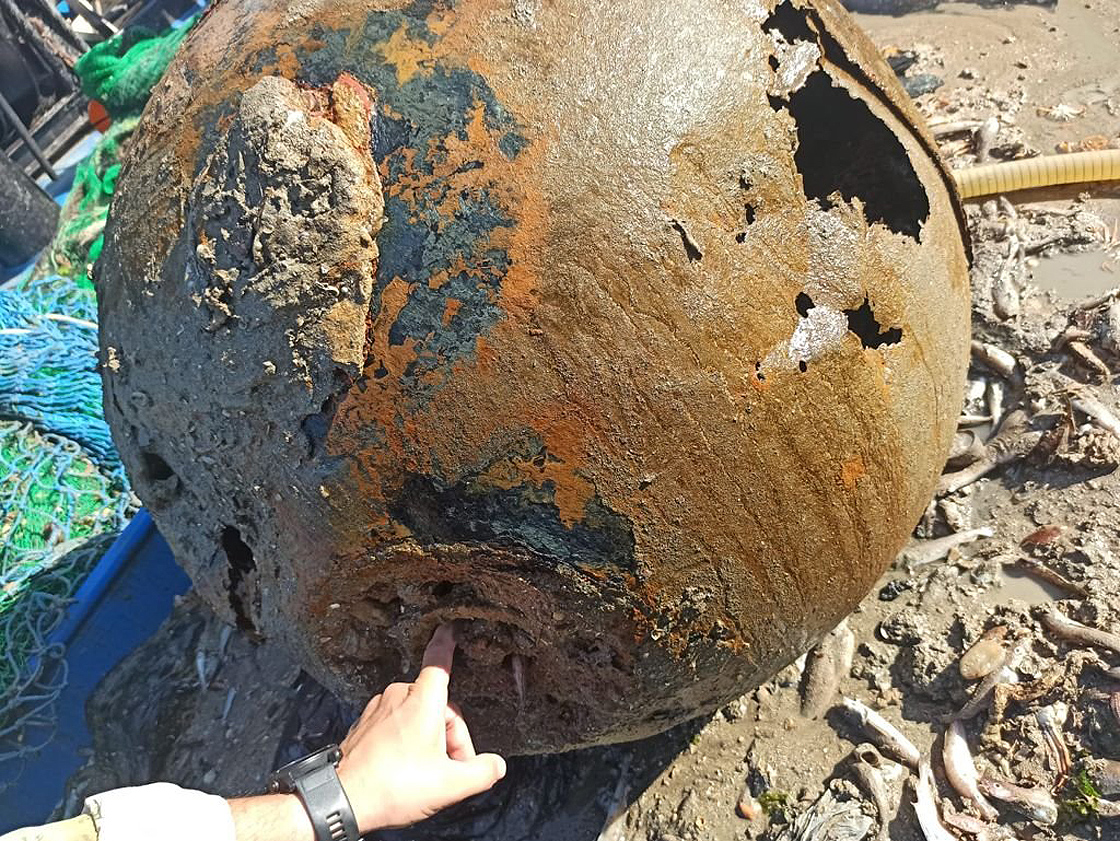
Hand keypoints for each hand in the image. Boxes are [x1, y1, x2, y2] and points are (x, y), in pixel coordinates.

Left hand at [336, 624, 506, 832]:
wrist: (342, 800)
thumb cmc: (392, 787)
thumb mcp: (450, 785)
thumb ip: (482, 772)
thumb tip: (496, 766)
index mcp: (422, 701)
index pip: (439, 660)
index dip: (448, 642)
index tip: (450, 628)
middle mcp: (398, 697)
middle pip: (438, 705)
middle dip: (450, 736)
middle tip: (450, 768)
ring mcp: (378, 709)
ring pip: (416, 716)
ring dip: (428, 740)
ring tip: (424, 774)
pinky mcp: (364, 724)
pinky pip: (395, 724)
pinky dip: (406, 742)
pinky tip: (404, 770)